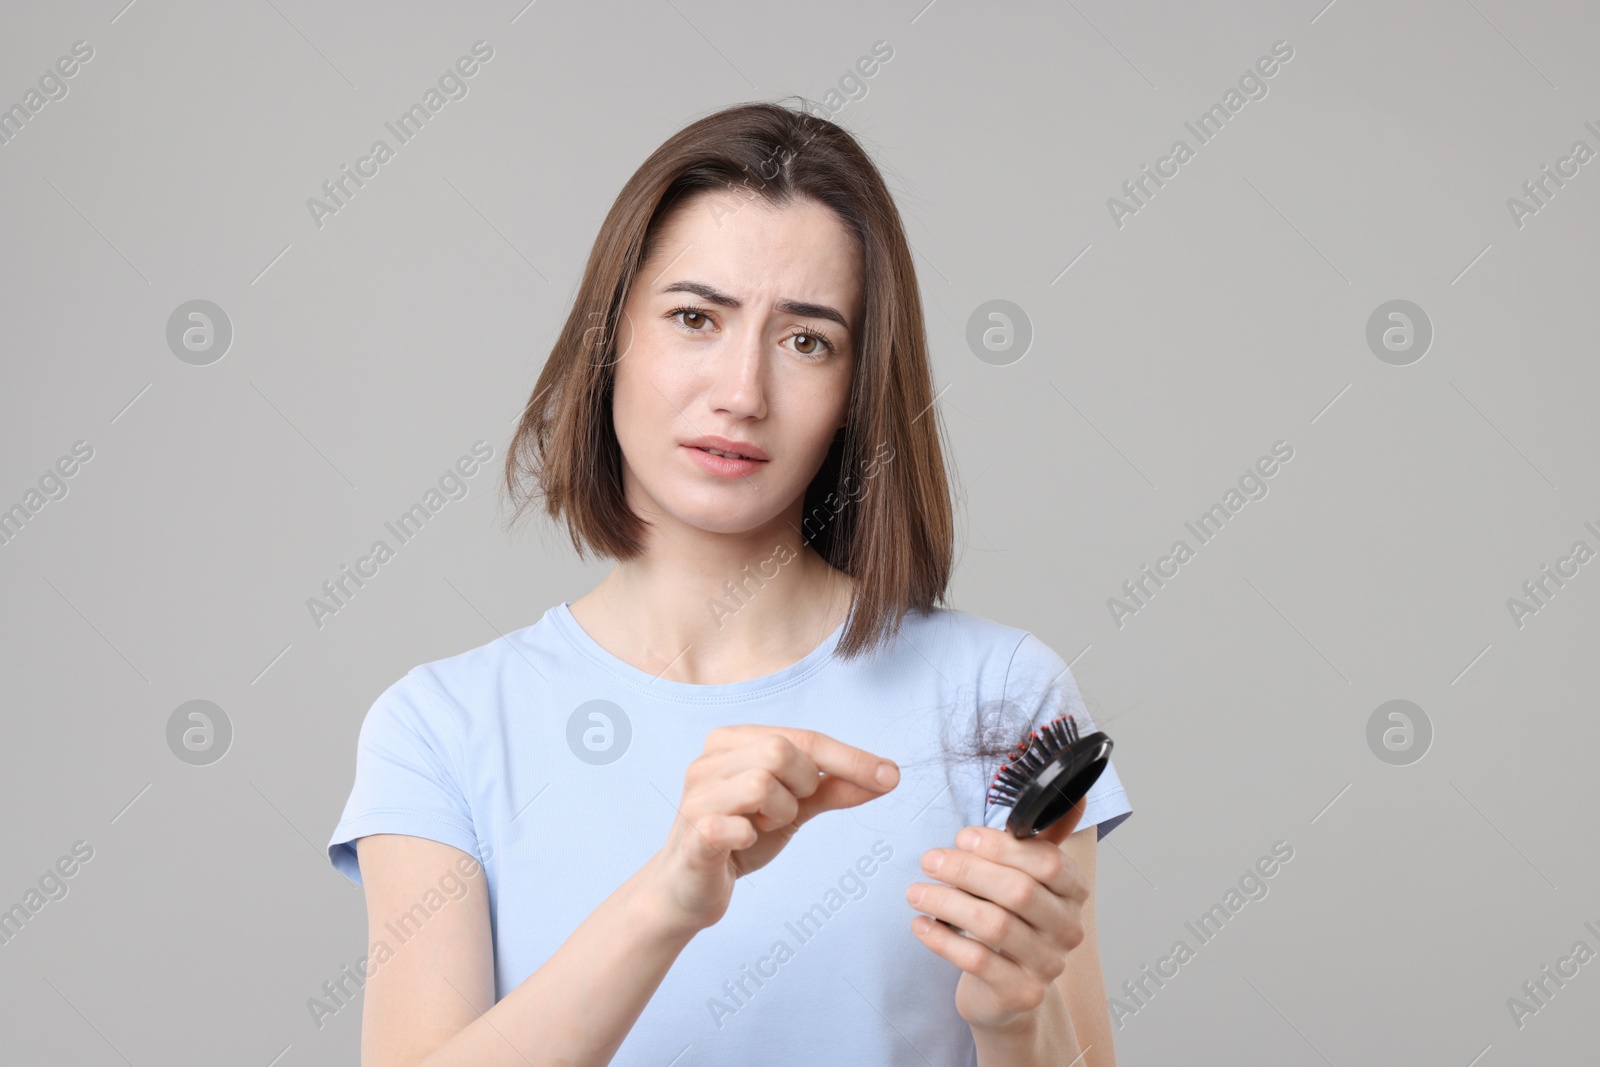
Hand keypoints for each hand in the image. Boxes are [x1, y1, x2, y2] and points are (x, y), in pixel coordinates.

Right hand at [643, 725, 898, 936]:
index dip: (849, 757)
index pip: (803, 737)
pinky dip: (751, 834)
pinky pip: (733, 824)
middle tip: (786, 812)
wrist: (686, 891)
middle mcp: (709, 760)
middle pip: (781, 751)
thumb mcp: (791, 810)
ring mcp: (696, 795)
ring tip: (762, 827)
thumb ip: (832, 789)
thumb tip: (887, 775)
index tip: (891, 775)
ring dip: (779, 812)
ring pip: (761, 782)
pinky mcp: (693, 833)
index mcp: (732, 742)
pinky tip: (743, 841)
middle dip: (802, 786)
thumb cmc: (737, 840)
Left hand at [905, 799, 1088, 1033]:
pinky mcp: (1020, 993)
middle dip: (966, 871)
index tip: (962, 837)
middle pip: (1018, 891)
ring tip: (915, 891)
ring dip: (948, 903)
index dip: (1001, 847)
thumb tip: (1071, 788)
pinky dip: (942, 940)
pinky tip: (919, 924)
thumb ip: (1042, 835)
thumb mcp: (1027, 875)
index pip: (1046, 862)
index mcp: (1074, 891)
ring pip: (995, 925)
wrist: (1008, 991)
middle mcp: (1067, 928)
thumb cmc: (1012, 920)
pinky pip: (977, 961)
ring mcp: (1047, 964)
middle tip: (928, 860)